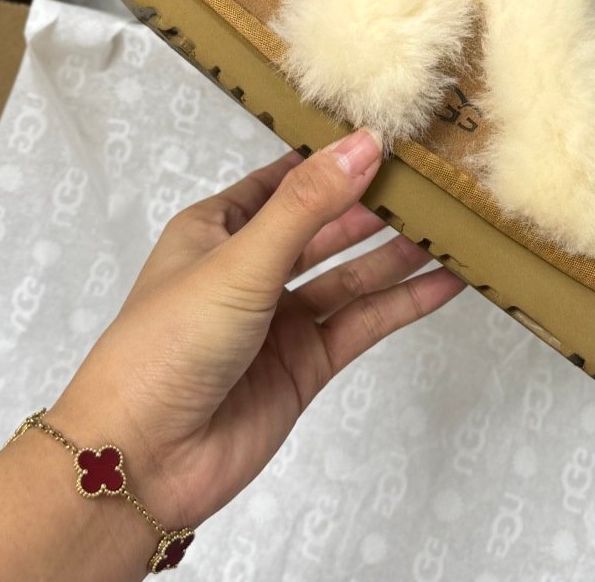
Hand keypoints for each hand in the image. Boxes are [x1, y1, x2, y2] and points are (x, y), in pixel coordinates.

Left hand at [51, 130, 463, 528]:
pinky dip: (404, 302)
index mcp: (218, 228)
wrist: (141, 461)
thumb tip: (364, 144)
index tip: (391, 133)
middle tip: (435, 179)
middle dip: (376, 203)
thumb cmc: (165, 345)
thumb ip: (308, 205)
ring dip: (398, 252)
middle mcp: (251, 268)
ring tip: (453, 224)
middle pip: (327, 225)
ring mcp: (280, 319)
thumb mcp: (240, 260)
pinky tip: (444, 281)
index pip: (287, 178)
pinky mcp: (305, 366)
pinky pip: (363, 323)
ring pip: (351, 274)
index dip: (335, 157)